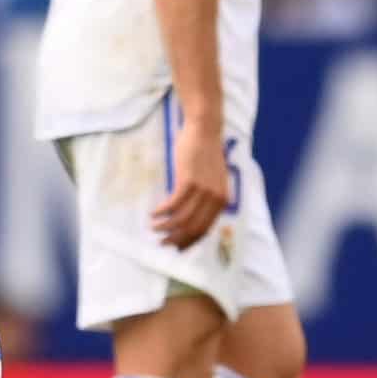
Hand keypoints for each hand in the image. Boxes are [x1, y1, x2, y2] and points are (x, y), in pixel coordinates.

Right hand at [153, 114, 229, 248]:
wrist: (204, 130)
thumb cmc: (205, 153)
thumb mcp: (212, 179)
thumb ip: (207, 198)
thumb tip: (192, 216)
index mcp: (223, 200)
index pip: (206, 229)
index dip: (189, 241)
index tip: (177, 247)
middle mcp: (215, 198)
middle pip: (193, 228)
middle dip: (176, 239)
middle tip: (162, 243)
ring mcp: (203, 190)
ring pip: (182, 219)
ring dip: (165, 227)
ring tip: (153, 228)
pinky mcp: (189, 181)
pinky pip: (173, 205)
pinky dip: (162, 212)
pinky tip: (153, 213)